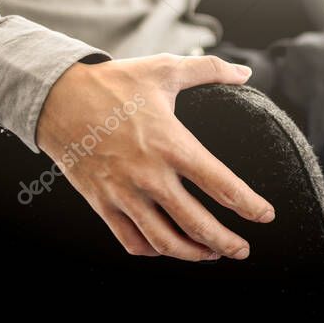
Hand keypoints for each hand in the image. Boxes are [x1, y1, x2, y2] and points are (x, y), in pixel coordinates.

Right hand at [37, 54, 275, 261]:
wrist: (56, 97)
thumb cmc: (114, 82)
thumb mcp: (163, 68)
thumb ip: (209, 69)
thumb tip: (245, 72)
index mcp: (170, 143)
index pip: (220, 184)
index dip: (249, 205)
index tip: (266, 215)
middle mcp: (149, 174)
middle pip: (196, 223)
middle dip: (226, 243)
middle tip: (243, 250)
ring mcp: (123, 193)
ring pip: (164, 241)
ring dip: (192, 254)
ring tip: (211, 254)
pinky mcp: (102, 203)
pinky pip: (131, 240)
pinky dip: (153, 250)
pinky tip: (168, 246)